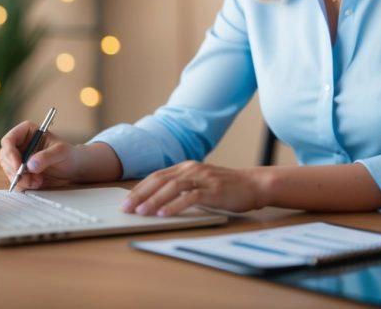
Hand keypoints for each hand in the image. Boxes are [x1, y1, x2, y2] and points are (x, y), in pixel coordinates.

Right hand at [0, 121, 80, 190]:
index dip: (10, 154)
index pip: (9, 140)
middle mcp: (20, 145)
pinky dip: (24, 185)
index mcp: (27, 132)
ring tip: (38, 182)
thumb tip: (30, 165)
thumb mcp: (61, 152)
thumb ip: (47, 156)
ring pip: (9, 170)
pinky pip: (15, 180)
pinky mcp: (22, 172)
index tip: (18, 167)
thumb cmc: (69, 155)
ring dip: (21, 179)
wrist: (74, 168)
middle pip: (5, 157)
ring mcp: (19, 159)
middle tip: (29, 179)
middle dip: (15, 171)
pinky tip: (37, 183)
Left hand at [120, 161, 266, 216]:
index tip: (126, 201)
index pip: (156, 176)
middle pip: (159, 180)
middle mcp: (192, 169)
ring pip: (172, 188)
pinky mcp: (213, 190)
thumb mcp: (200, 183)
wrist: (254, 185)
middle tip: (126, 208)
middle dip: (140, 194)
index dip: (139, 188)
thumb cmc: (226, 188)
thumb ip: (181, 188)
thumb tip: (156, 201)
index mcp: (186, 167)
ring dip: (154, 200)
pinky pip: (190, 197)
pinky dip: (175, 205)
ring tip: (141, 212)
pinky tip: (164, 213)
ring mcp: (203, 178)